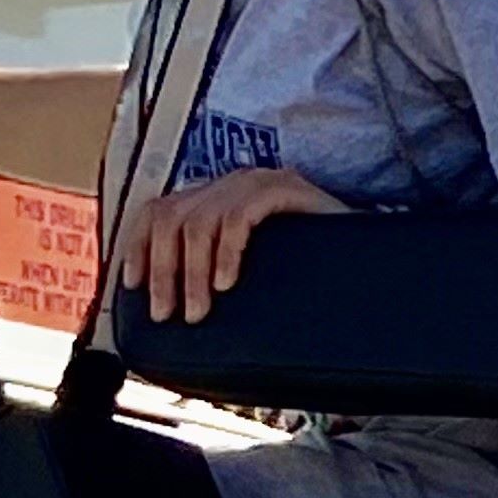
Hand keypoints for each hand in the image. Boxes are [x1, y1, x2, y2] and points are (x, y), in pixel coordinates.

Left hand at [122, 167, 345, 324]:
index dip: (139, 246)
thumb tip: (170, 309)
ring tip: (198, 310)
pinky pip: (241, 215)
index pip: (159, 211)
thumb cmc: (305, 269)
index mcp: (216, 200)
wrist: (365, 257)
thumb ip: (210, 275)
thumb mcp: (246, 272)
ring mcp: (259, 183)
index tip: (132, 286)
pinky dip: (228, 251)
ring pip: (201, 220)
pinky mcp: (287, 189)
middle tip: (167, 314)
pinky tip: (227, 282)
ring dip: (191, 271)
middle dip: (162, 270)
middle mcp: (232, 185)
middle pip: (172, 217)